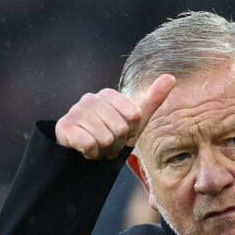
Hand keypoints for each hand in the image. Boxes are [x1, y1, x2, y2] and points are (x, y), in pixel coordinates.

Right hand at [54, 74, 175, 159]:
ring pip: (105, 138)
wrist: (82, 157)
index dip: (131, 133)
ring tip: (96, 147)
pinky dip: (90, 153)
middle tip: (107, 144)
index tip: (121, 135)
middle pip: (120, 128)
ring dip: (103, 150)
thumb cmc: (110, 137)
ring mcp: (75, 111)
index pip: (134, 116)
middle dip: (117, 144)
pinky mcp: (63, 127)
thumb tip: (171, 77)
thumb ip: (152, 99)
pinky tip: (84, 151)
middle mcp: (90, 98)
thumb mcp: (135, 121)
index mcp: (108, 94)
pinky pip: (89, 144)